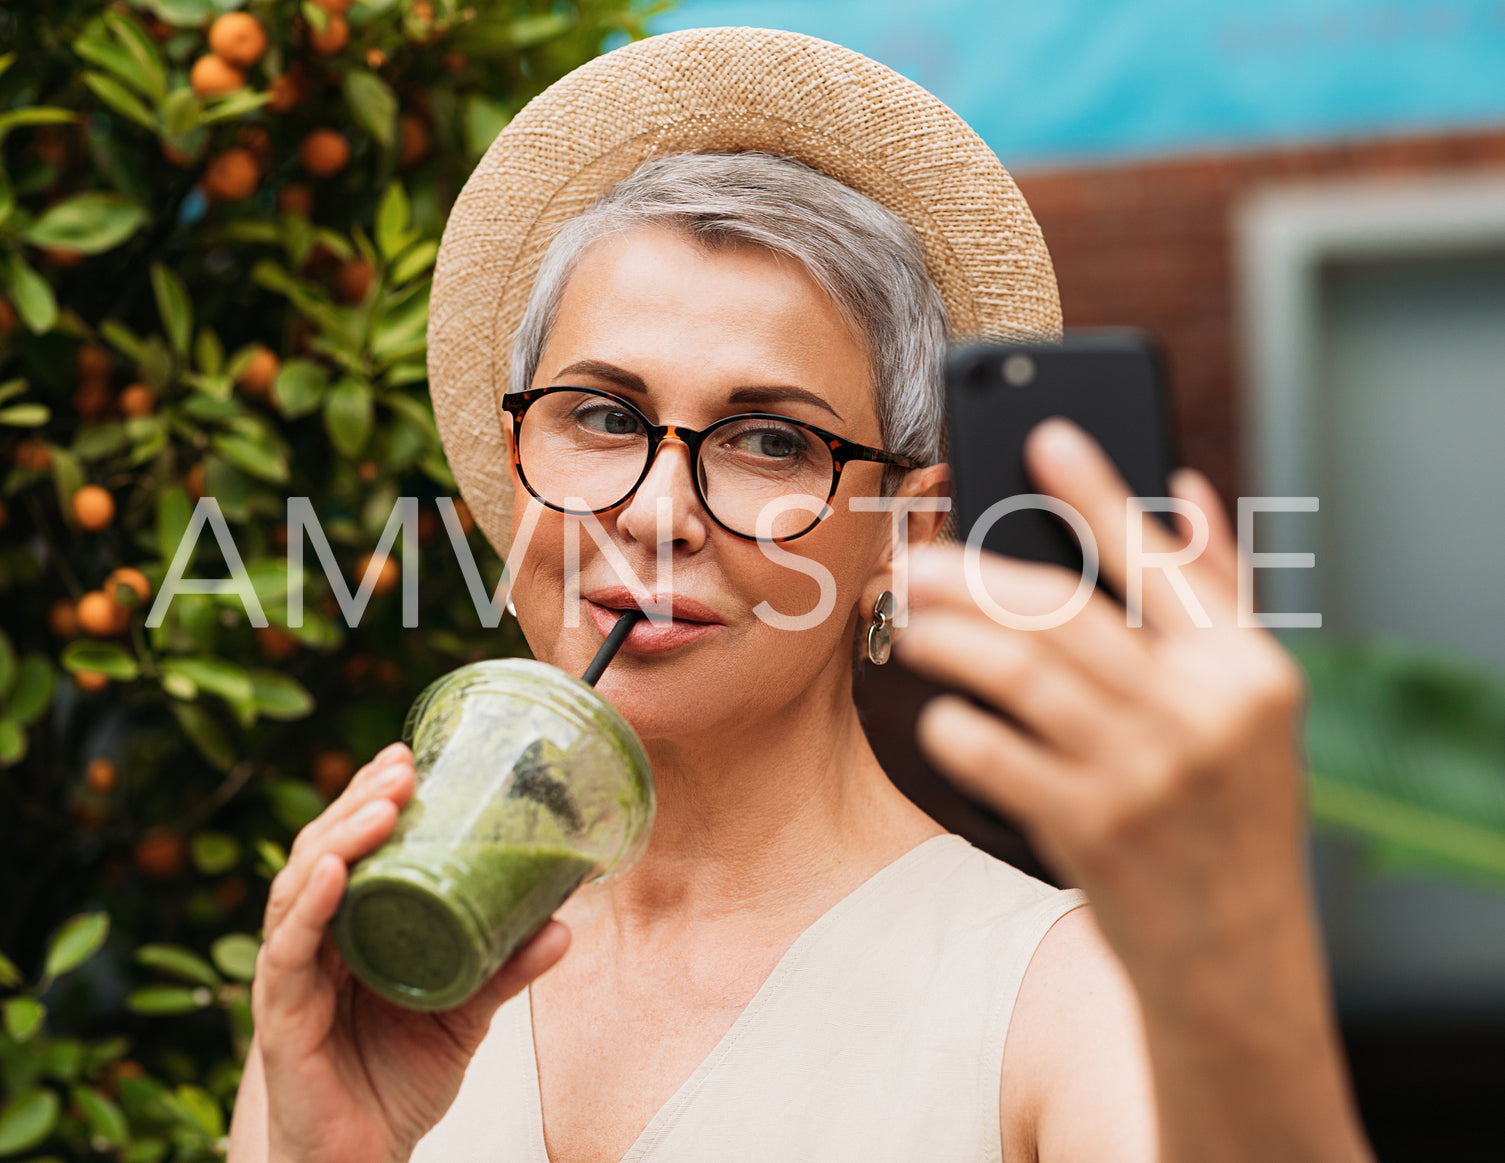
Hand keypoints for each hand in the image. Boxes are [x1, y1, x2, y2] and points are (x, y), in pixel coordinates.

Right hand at [234, 743, 569, 1162]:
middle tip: (400, 764)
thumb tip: (563, 925)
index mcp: (351, 931)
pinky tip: (334, 871)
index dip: (370, 799)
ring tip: (381, 801)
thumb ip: (504, 971)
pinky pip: (289, 952)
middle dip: (357, 801)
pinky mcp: (283, 1016)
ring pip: (300, 888)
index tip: (408, 755)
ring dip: (340, 837)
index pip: (349, 848)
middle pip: (321, 852)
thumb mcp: (464, 1015)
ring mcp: (292, 976)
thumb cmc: (395, 1082)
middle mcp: (314, 943)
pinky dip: (310, 905)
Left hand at [899, 418, 1308, 1005]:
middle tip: (914, 560)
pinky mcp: (1088, 829)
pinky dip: (958, 726)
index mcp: (1246, 667)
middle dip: (975, 574)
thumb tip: (1185, 487)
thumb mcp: (1251, 704)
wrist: (1232, 951)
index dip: (1099, 492)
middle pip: (1063, 612)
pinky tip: (942, 714)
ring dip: (950, 636)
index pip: (1162, 560)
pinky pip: (996, 754)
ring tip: (908, 621)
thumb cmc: (1230, 806)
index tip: (1045, 437)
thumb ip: (1217, 595)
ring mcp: (1142, 773)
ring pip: (1019, 672)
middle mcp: (1199, 714)